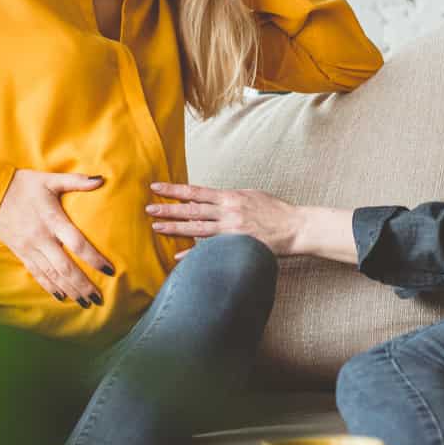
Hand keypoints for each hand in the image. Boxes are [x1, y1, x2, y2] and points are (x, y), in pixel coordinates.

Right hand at [0, 169, 113, 307]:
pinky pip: (37, 273)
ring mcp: (30, 248)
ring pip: (52, 275)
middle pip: (65, 267)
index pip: (77, 243)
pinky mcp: (21, 253)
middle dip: (83, 284)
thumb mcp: (50, 179)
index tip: (109, 270)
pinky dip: (49, 286)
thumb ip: (76, 181)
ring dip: (69, 290)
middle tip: (99, 298)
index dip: (94, 259)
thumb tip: (102, 180)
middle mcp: (42, 238)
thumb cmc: (23, 185)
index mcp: (52, 219)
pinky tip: (61, 296)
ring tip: (85, 303)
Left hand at [146, 182, 300, 256]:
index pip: (195, 191)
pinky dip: (193, 254)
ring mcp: (231, 230)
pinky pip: (210, 250)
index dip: (174, 190)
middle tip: (148, 209)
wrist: (295, 227)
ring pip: (197, 229)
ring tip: (157, 228)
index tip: (156, 187)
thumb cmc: (273, 210)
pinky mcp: (237, 246)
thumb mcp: (249, 195)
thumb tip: (205, 199)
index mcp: (230, 197)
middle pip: (192, 210)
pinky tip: (178, 257)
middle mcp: (228, 212)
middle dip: (168, 209)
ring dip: (175, 229)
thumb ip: (227, 198)